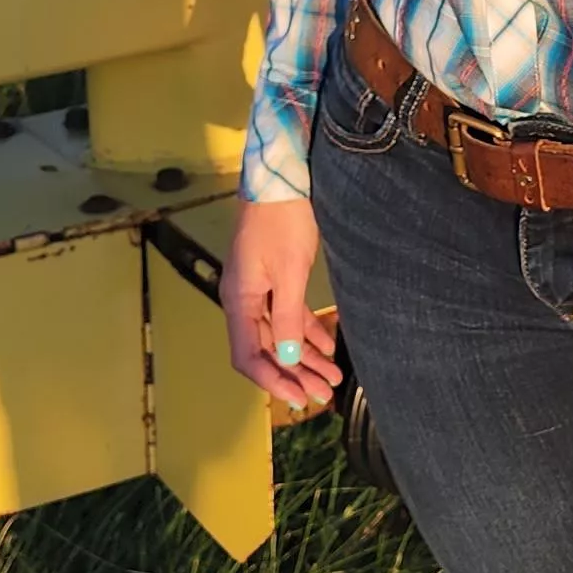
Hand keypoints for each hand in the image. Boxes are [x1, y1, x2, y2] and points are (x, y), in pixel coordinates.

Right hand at [220, 195, 340, 412]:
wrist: (283, 175)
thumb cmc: (282, 220)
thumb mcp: (289, 272)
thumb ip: (288, 318)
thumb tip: (289, 358)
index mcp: (239, 300)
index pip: (247, 356)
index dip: (272, 381)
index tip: (299, 398)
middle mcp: (244, 299)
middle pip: (265, 350)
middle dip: (294, 375)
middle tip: (324, 395)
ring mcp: (259, 288)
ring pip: (280, 334)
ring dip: (305, 358)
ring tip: (332, 378)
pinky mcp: (275, 276)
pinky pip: (288, 315)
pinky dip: (307, 332)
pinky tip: (327, 348)